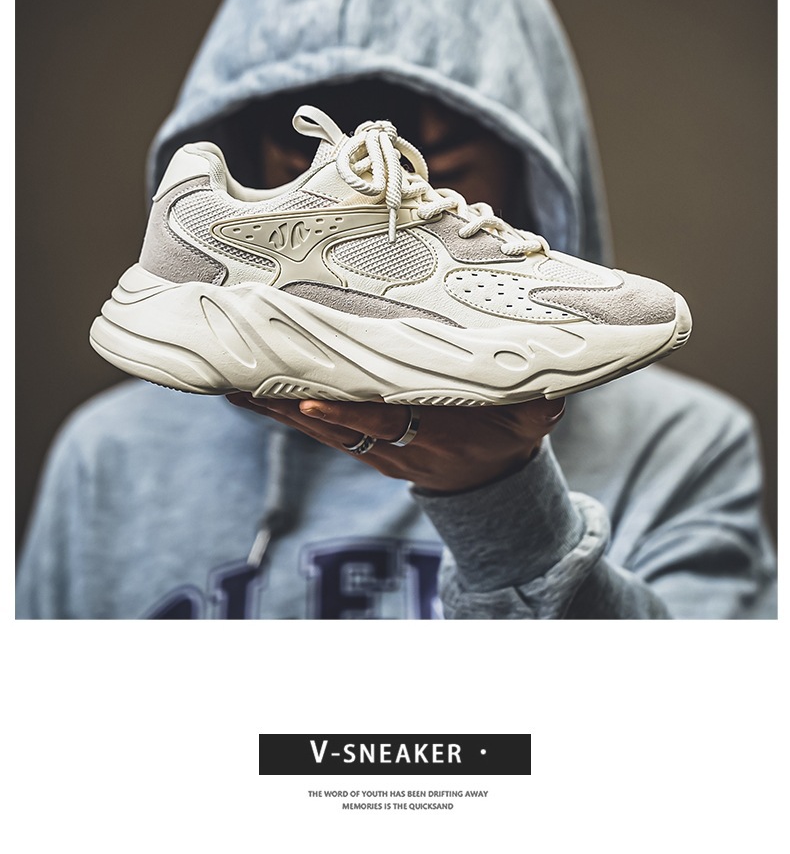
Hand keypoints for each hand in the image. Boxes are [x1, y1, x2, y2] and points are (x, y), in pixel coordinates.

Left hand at [226, 393, 564, 493]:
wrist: (489, 476)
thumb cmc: (509, 431)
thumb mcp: (535, 418)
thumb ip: (539, 399)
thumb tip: (558, 377)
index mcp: (433, 433)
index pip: (384, 422)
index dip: (348, 414)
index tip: (313, 401)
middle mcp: (394, 442)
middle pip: (333, 423)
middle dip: (288, 403)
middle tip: (242, 380)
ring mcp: (373, 446)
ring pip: (316, 424)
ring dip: (273, 405)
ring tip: (226, 379)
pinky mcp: (361, 442)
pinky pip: (314, 425)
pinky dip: (279, 408)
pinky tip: (243, 390)